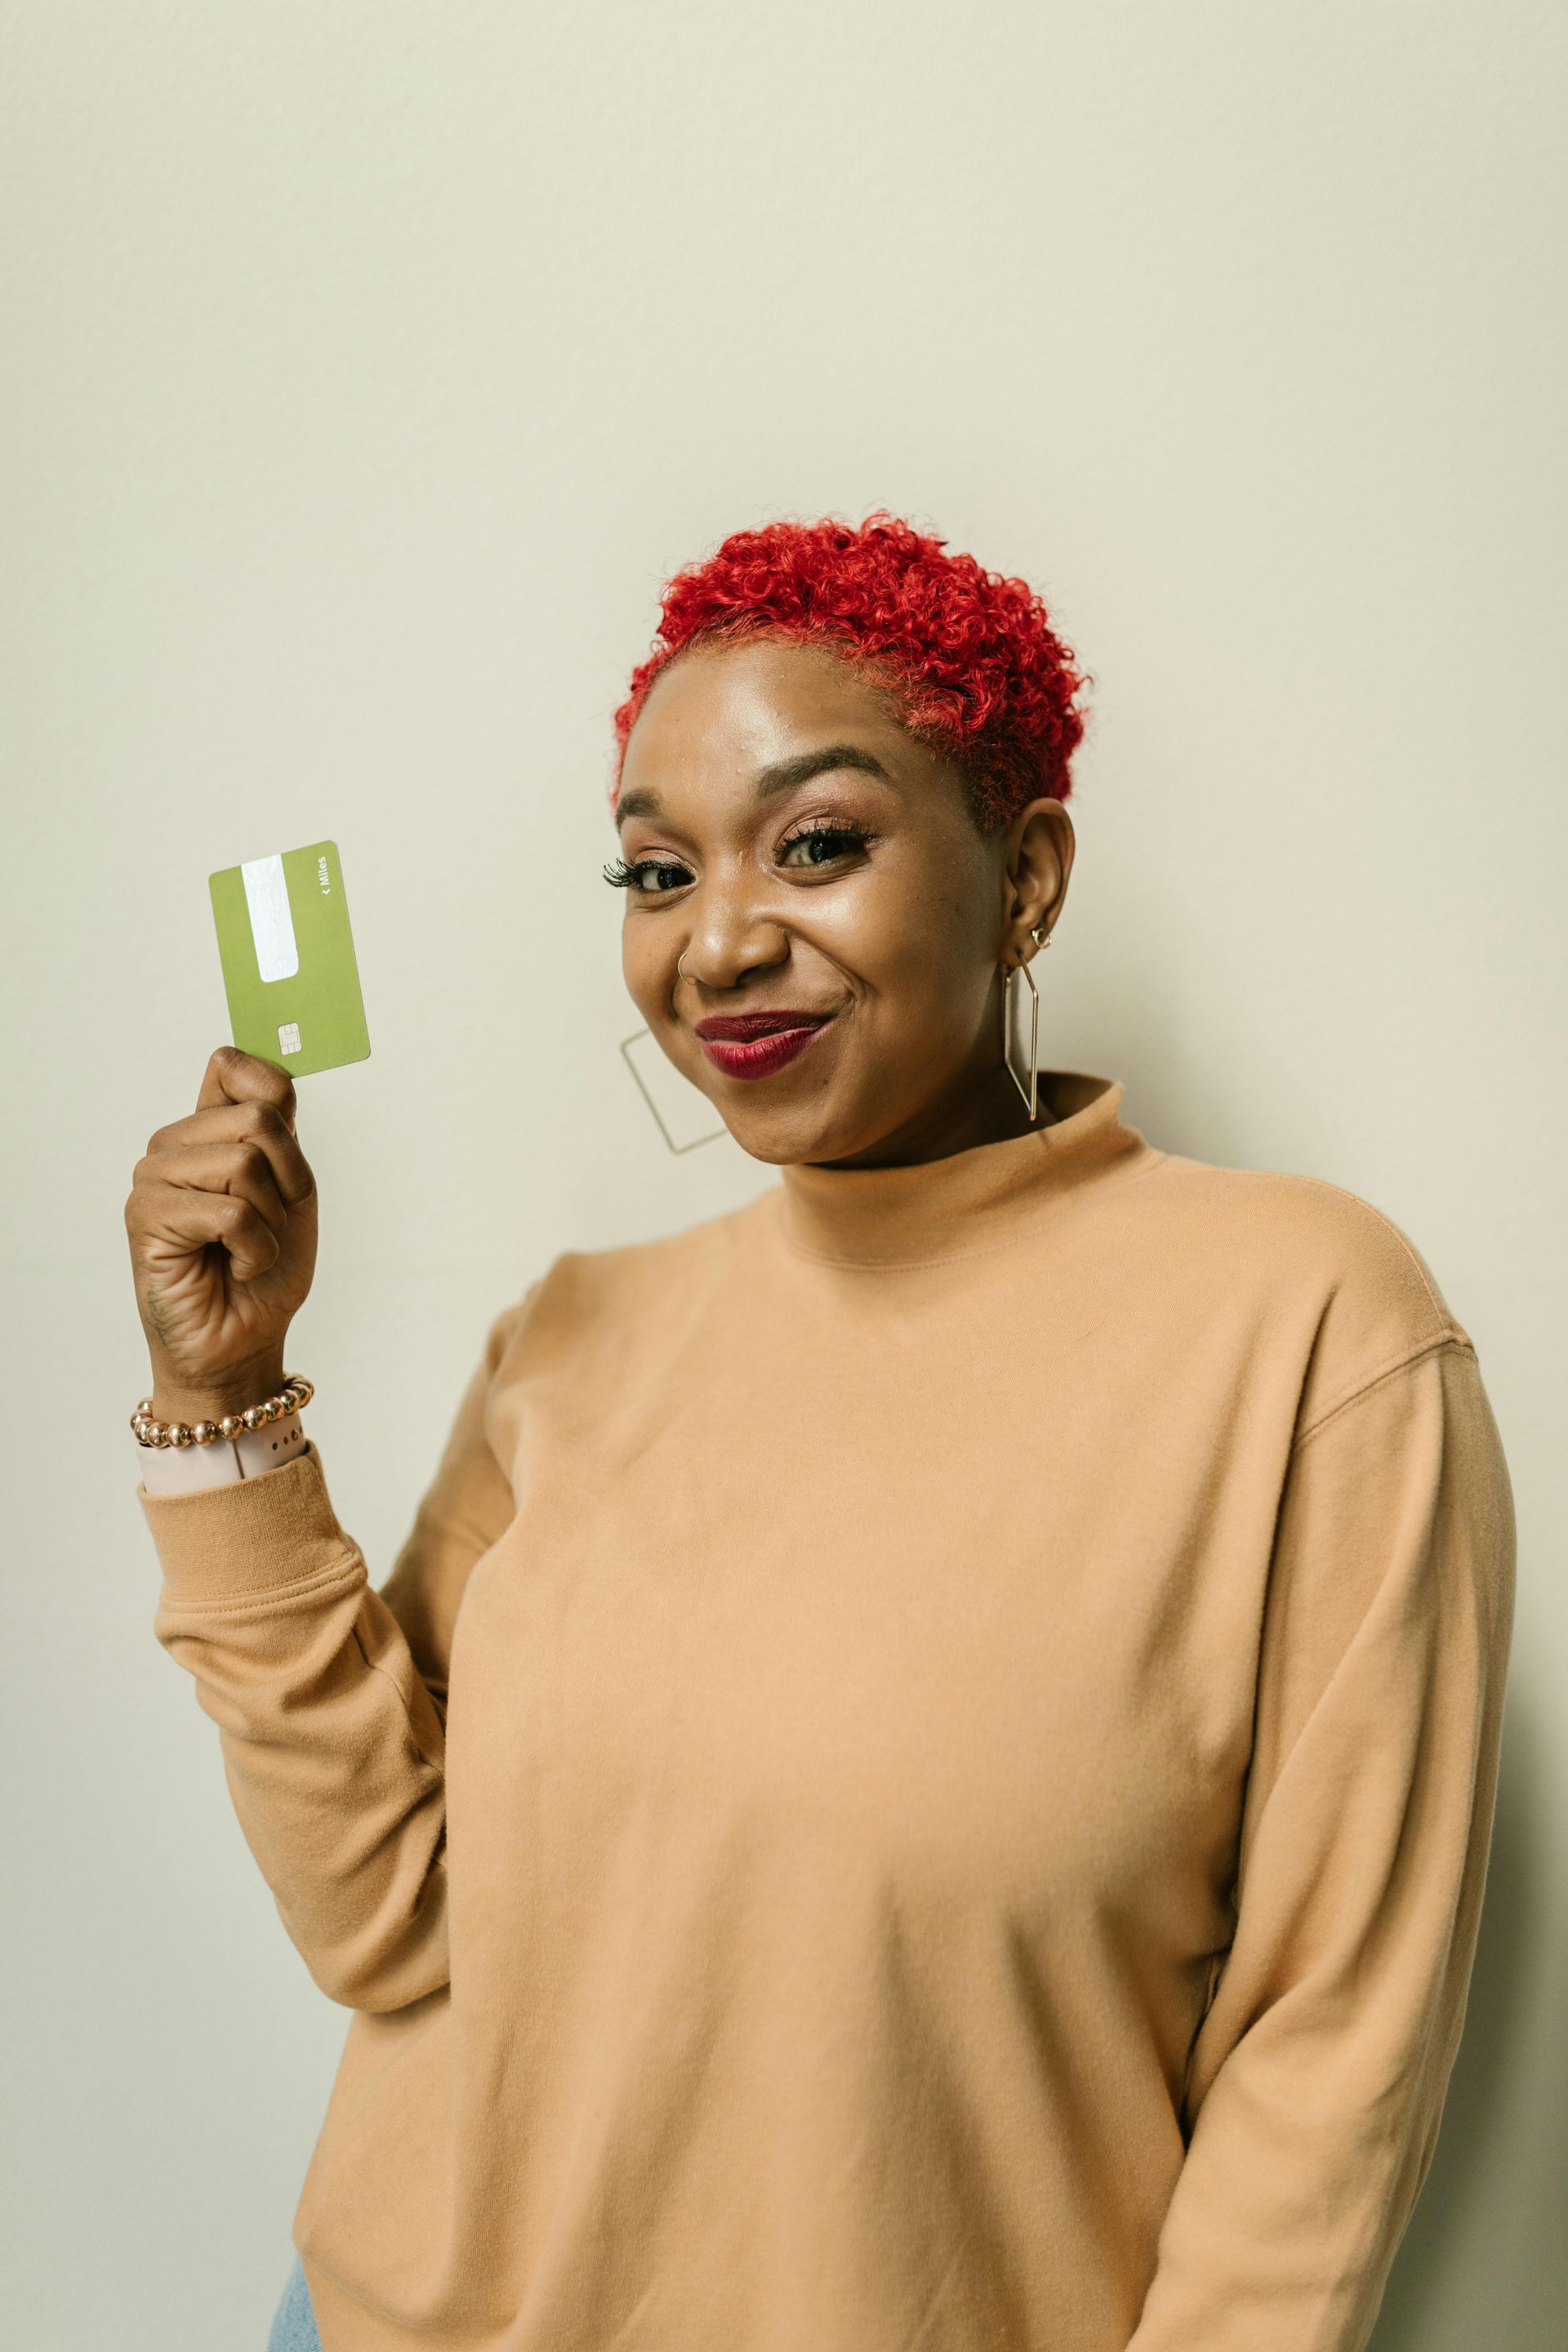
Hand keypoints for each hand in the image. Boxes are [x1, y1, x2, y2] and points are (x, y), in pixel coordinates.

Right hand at [125, 1047, 318, 1422]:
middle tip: (270, 1224)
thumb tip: (265, 1076)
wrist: (244, 1341)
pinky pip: (230, 1211)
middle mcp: (176, 1144)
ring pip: (244, 1162)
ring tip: (247, 1248)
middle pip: (258, 1119)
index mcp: (209, 1129)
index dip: (279, 1105)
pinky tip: (233, 1266)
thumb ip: (278, 1129)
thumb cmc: (265, 1270)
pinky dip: (253, 1249)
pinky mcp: (145, 1213)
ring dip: (270, 1220)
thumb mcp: (292, 1189)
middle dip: (287, 1181)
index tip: (285, 1166)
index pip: (235, 1066)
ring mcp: (154, 1175)